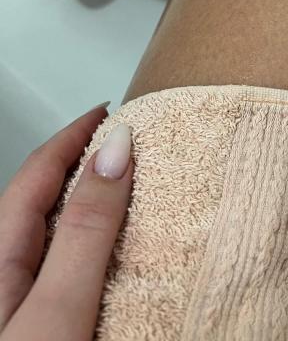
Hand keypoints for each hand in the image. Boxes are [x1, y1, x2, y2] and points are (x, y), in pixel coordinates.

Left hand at [0, 106, 132, 339]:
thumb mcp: (58, 307)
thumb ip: (86, 230)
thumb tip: (117, 149)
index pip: (39, 171)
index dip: (75, 134)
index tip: (110, 111)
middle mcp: (0, 273)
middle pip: (42, 199)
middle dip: (84, 164)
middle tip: (128, 145)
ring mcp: (13, 302)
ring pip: (52, 236)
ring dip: (90, 207)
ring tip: (130, 192)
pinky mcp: (33, 326)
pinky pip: (61, 272)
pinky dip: (91, 249)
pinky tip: (112, 259)